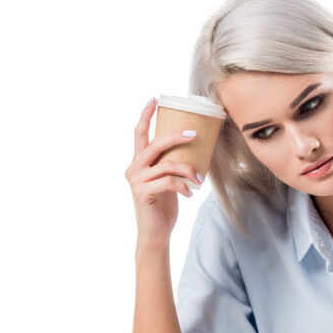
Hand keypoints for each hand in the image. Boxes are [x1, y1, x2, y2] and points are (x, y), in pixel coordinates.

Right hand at [125, 98, 202, 250]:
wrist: (156, 233)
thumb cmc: (163, 205)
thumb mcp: (167, 180)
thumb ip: (170, 164)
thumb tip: (193, 147)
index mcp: (138, 162)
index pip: (139, 134)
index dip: (146, 115)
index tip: (155, 99)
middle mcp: (133, 168)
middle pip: (154, 144)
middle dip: (175, 136)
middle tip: (193, 134)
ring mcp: (136, 181)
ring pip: (166, 164)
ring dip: (188, 170)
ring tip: (199, 178)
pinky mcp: (143, 194)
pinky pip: (168, 182)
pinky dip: (183, 185)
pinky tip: (190, 193)